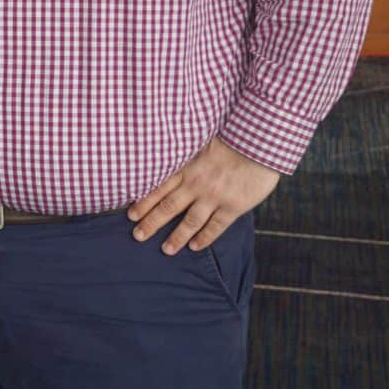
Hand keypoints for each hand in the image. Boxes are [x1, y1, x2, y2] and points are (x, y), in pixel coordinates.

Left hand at [127, 138, 280, 254]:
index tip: (130, 215)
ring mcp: (214, 197)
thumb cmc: (229, 138)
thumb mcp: (198, 142)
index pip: (157, 188)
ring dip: (176, 237)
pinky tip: (195, 247)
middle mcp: (195, 184)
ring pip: (190, 221)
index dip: (143, 202)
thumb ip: (184, 156)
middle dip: (151, 223)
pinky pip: (215, 226)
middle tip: (137, 236)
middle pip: (168, 207)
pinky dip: (204, 238)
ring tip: (166, 250)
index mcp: (185, 168)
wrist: (258, 142)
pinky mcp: (233, 206)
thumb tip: (168, 159)